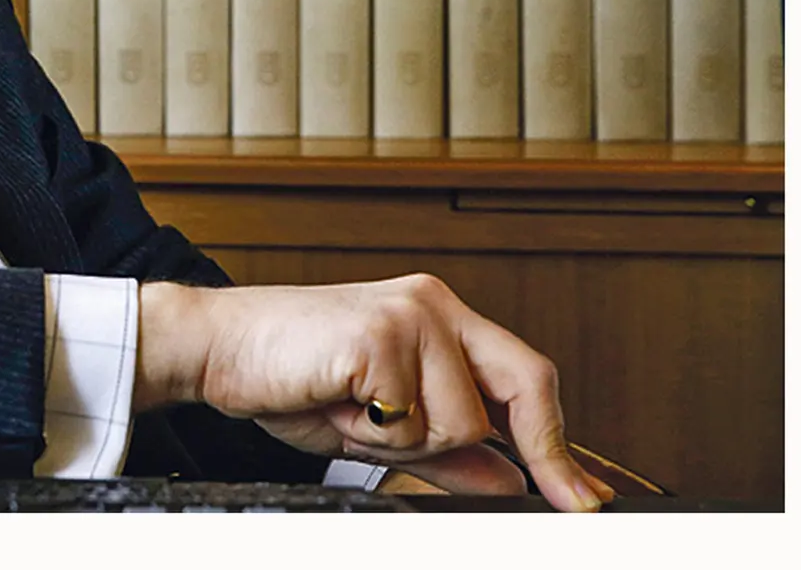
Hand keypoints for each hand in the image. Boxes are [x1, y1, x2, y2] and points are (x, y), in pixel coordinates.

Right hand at [135, 274, 617, 511]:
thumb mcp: (379, 423)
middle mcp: (433, 304)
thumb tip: (510, 479)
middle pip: (521, 388)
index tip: (584, 497)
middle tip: (478, 471)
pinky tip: (336, 400)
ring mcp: (409, 314)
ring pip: (461, 421)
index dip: (561, 443)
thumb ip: (448, 450)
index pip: (528, 377)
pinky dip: (372, 431)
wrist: (216, 345)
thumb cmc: (288, 374)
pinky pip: (410, 421)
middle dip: (498, 444)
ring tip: (352, 409)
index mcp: (439, 315)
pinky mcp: (379, 335)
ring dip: (405, 439)